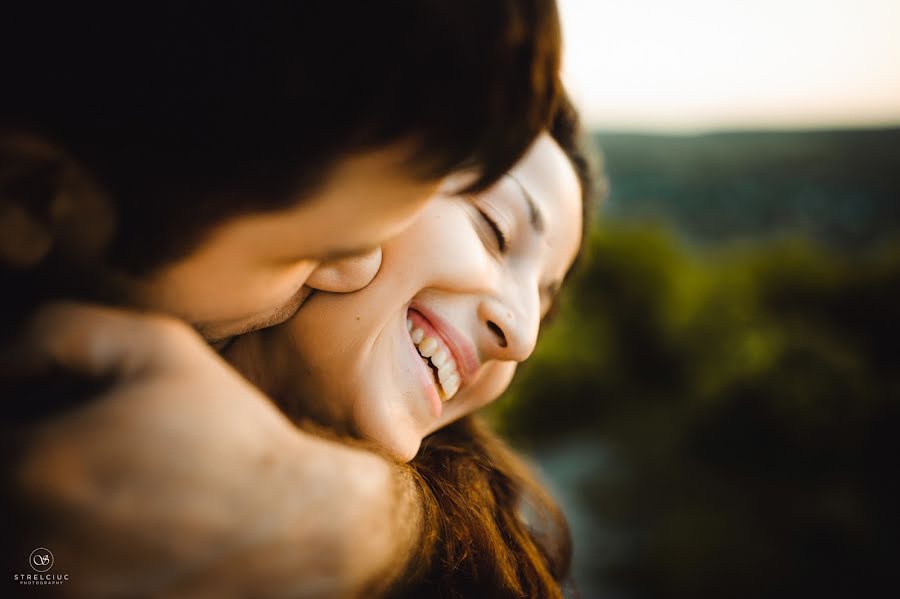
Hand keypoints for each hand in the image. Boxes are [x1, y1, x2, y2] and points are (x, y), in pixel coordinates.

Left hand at [11, 303, 415, 596]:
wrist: (293, 523)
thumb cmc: (229, 432)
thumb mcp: (158, 345)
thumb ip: (55, 333)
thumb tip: (1, 363)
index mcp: (33, 465)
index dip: (25, 415)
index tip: (71, 416)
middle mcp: (26, 542)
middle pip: (3, 485)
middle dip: (37, 458)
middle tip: (103, 451)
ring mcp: (54, 591)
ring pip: (17, 538)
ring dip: (48, 509)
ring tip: (119, 490)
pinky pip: (45, 573)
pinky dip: (73, 550)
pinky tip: (124, 526)